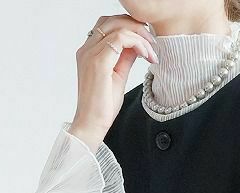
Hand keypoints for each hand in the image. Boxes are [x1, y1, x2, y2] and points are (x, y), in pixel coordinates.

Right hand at [69, 13, 158, 151]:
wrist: (91, 125)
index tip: (147, 42)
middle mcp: (87, 49)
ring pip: (118, 27)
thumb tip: (137, 45)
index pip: (108, 25)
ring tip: (151, 52)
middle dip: (136, 26)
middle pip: (112, 20)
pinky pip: (121, 39)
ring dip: (140, 35)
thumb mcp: (118, 76)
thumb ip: (125, 58)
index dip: (130, 28)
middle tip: (152, 42)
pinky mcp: (98, 62)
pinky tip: (146, 55)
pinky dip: (138, 43)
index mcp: (89, 52)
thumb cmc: (102, 107)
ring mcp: (90, 54)